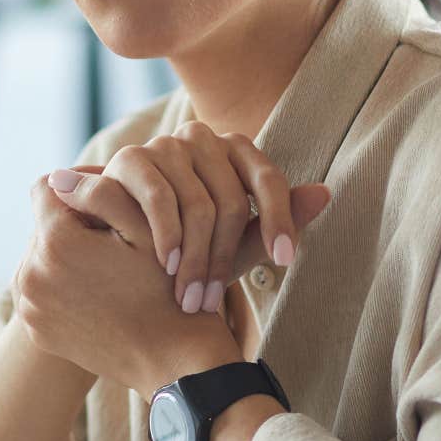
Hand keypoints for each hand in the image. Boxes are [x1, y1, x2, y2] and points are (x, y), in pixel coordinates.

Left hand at [15, 175, 324, 396]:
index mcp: (59, 239)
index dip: (81, 185)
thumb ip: (205, 195)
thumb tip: (315, 187)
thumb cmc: (187, 301)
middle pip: (44, 220)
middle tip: (106, 224)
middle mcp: (30, 272)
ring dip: (71, 251)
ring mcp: (29, 304)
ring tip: (107, 254)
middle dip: (74, 218)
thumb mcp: (188, 238)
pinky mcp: (36, 328)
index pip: (49, 184)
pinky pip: (45, 288)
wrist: (177, 380)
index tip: (107, 195)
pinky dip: (69, 284)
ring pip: (42, 253)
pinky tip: (103, 286)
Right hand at [62, 123, 315, 314]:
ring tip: (189, 298)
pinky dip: (166, 236)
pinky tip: (166, 265)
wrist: (113, 243)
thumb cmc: (180, 244)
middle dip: (223, 258)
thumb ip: (267, 227)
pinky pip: (160, 197)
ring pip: (198, 204)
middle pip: (231, 199)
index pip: (268, 179)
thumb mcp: (227, 243)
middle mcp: (202, 137)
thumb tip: (327, 193)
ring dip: (194, 259)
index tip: (286, 262)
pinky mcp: (130, 157)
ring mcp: (166, 144)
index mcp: (234, 150)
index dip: (280, 220)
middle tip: (212, 303)